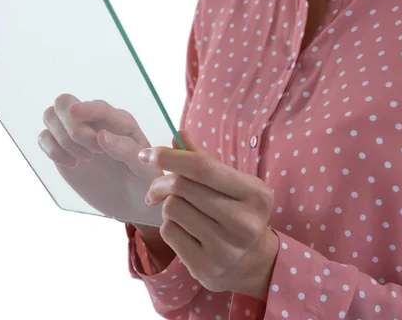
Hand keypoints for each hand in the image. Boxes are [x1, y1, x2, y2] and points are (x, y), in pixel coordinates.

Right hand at [38, 94, 162, 224]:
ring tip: (84, 159)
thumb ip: (126, 150)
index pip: (98, 106)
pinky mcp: (62, 149)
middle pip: (64, 103)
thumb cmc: (142, 179)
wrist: (131, 199)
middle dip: (72, 127)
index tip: (75, 113)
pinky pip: (44, 138)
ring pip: (50, 116)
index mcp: (118, 120)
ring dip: (62, 138)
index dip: (86, 108)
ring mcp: (75, 134)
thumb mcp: (144, 168)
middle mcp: (94, 121)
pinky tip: (72, 164)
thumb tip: (101, 135)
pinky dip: (52, 150)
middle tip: (92, 153)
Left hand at [140, 130, 278, 299]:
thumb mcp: (232, 184)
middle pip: (182, 187)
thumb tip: (178, 135)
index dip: (170, 157)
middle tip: (158, 187)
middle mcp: (243, 222)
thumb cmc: (238, 212)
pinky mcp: (205, 267)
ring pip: (172, 209)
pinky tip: (184, 230)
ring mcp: (225, 249)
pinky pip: (169, 232)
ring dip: (169, 205)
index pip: (202, 167)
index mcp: (254, 194)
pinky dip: (169, 225)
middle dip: (162, 182)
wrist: (252, 262)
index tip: (147, 153)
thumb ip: (205, 160)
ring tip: (181, 211)